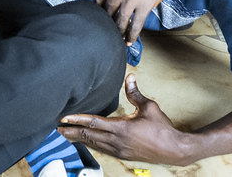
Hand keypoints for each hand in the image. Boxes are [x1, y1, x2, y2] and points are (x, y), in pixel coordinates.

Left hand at [59, 75, 193, 165]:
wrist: (173, 150)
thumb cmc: (162, 128)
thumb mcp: (149, 107)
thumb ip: (136, 93)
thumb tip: (130, 77)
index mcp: (122, 128)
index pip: (94, 122)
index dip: (77, 120)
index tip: (64, 118)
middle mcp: (117, 141)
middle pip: (89, 136)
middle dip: (72, 132)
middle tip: (58, 129)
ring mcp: (119, 150)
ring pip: (94, 144)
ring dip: (79, 139)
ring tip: (67, 135)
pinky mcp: (122, 155)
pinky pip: (102, 149)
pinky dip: (91, 144)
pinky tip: (87, 142)